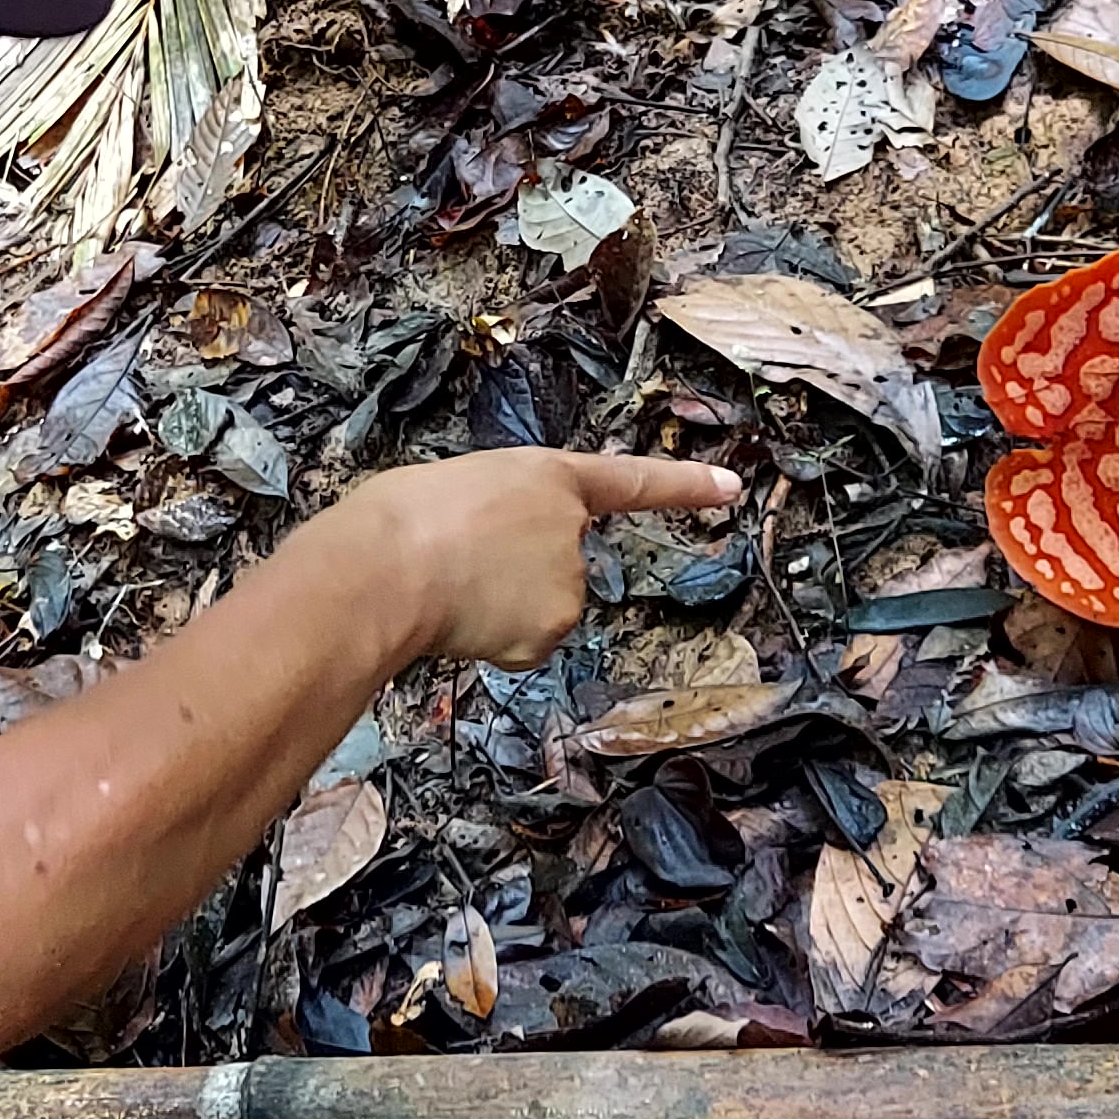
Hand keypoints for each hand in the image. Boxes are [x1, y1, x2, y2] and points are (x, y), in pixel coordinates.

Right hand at [324, 448, 739, 667]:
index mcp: (547, 475)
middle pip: (556, 562)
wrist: (387, 568)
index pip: (630, 480)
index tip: (731, 486)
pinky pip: (524, 643)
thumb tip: (491, 555)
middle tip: (457, 560)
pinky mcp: (554, 629)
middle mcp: (571, 527)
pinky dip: (494, 639)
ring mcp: (569, 582)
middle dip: (513, 570)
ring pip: (539, 607)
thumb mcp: (458, 489)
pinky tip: (460, 620)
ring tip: (449, 585)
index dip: (683, 485)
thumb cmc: (399, 519)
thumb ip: (499, 511)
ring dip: (499, 605)